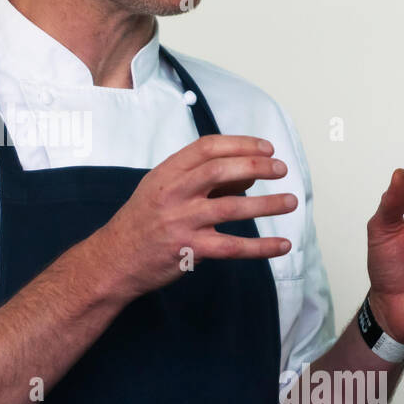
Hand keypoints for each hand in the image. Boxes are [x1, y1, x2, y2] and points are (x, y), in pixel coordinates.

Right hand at [93, 134, 296, 302]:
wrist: (113, 260)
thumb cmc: (142, 222)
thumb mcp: (161, 190)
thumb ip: (200, 179)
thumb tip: (248, 172)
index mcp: (166, 174)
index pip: (207, 147)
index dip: (241, 144)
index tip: (266, 147)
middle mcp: (173, 194)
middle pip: (219, 170)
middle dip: (256, 165)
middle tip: (280, 168)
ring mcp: (180, 222)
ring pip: (231, 207)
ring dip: (267, 204)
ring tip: (290, 201)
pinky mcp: (189, 250)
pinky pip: (232, 247)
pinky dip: (261, 247)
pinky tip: (282, 245)